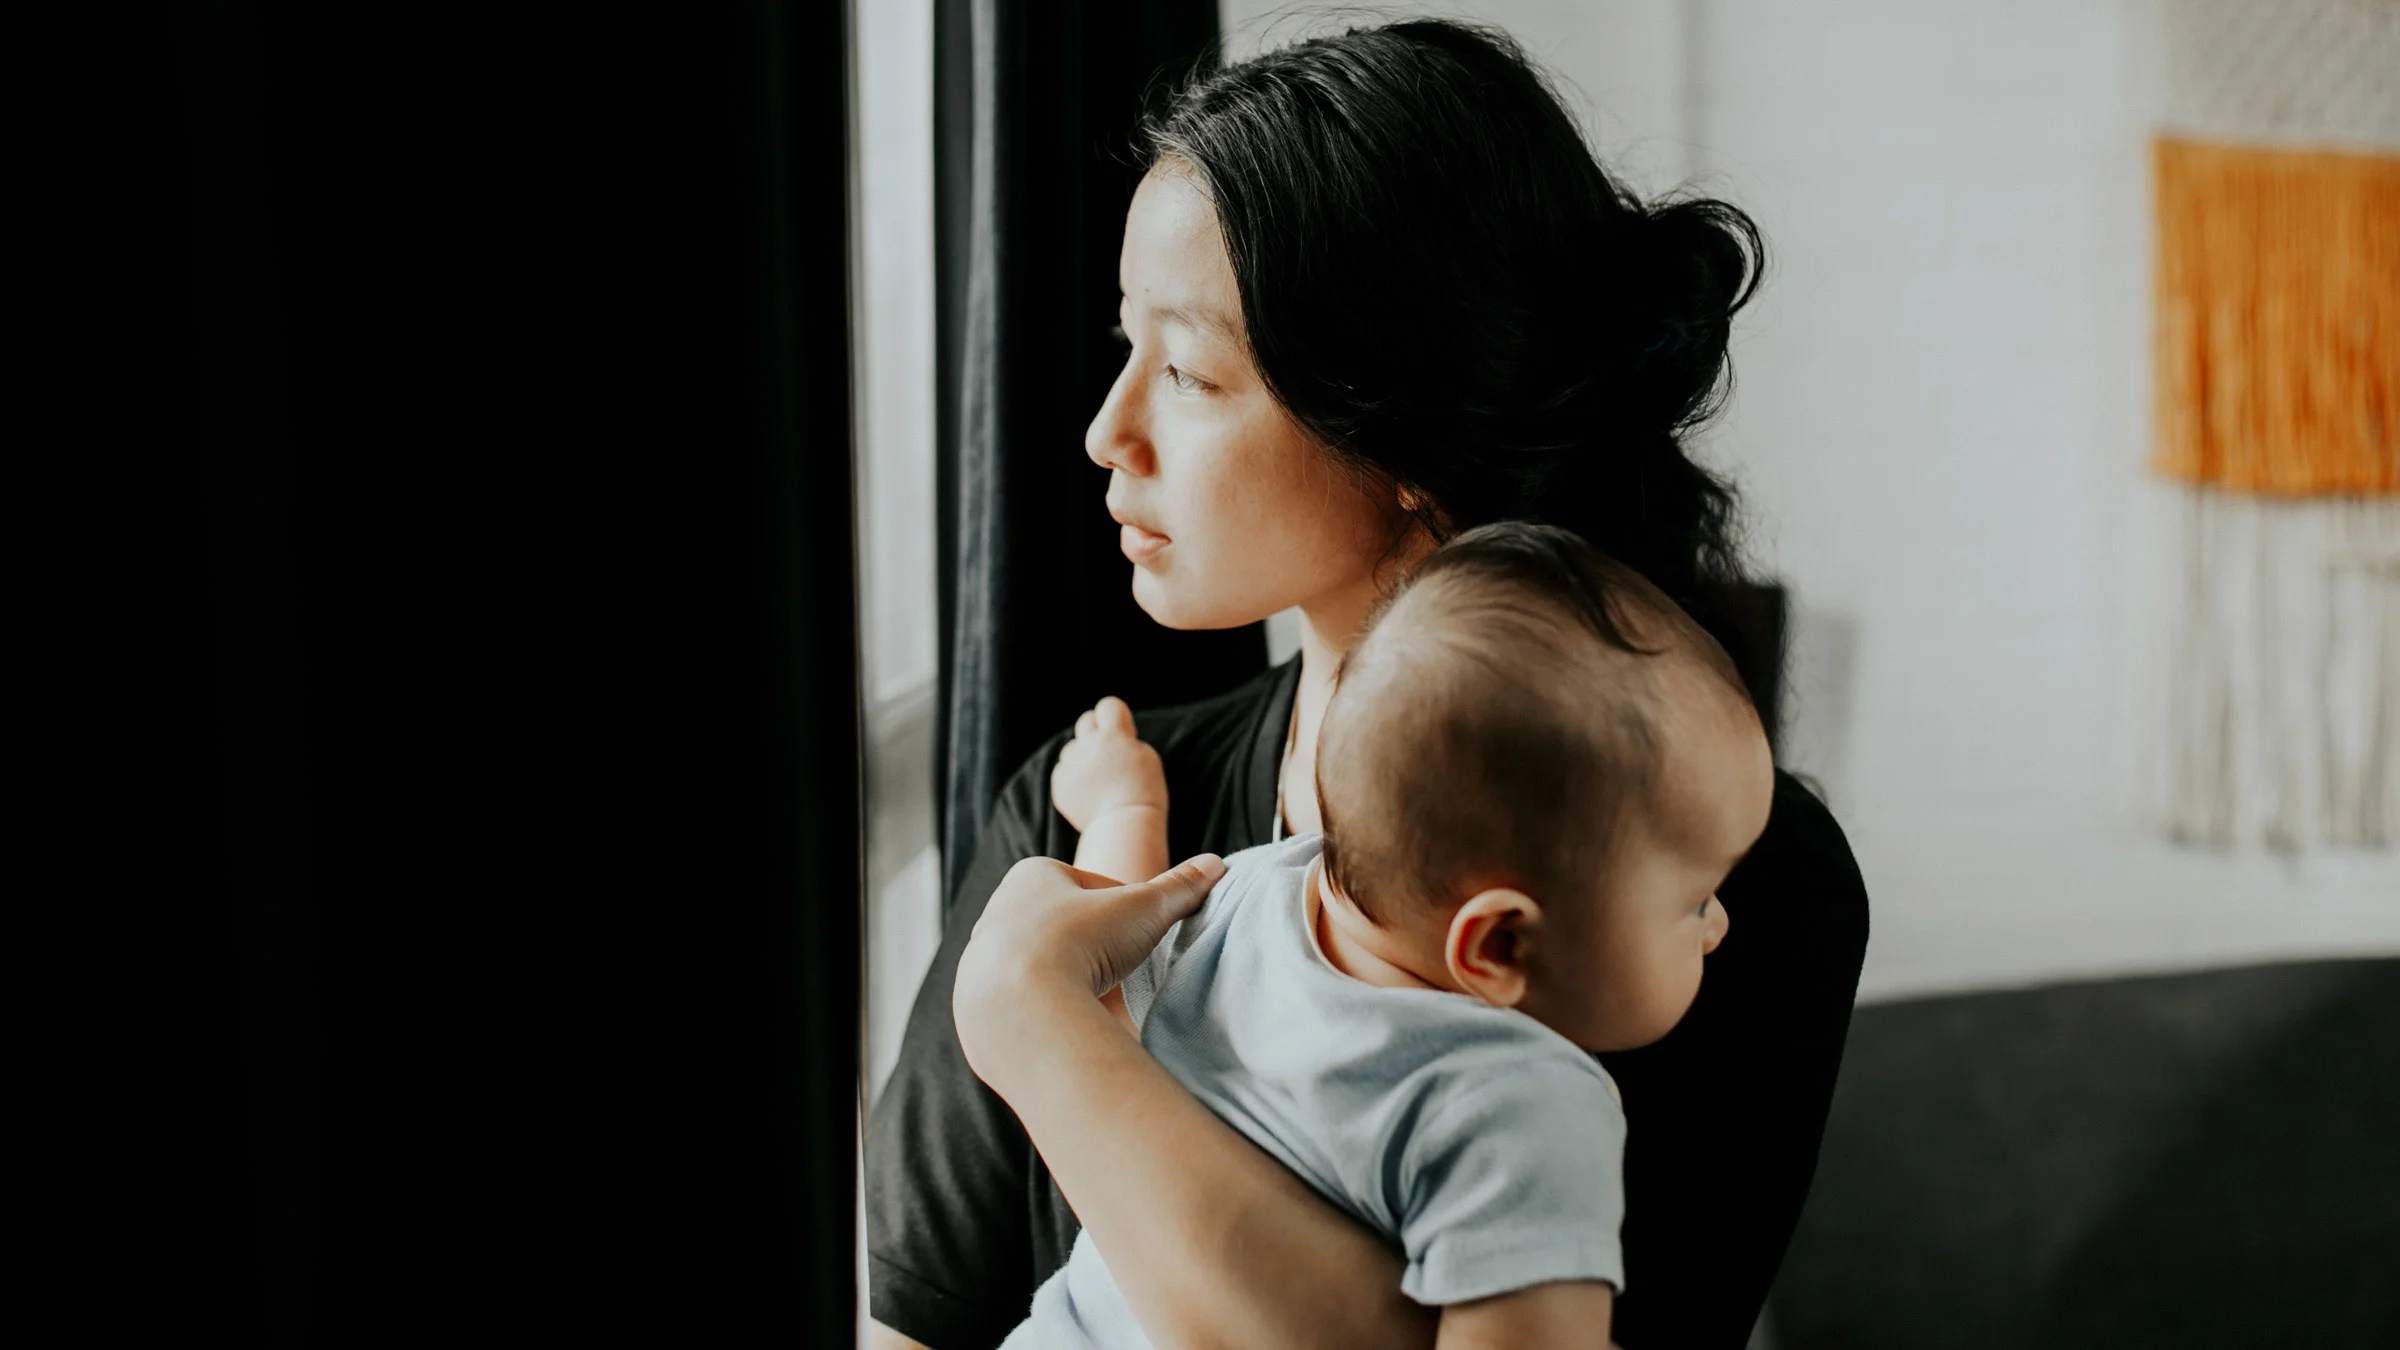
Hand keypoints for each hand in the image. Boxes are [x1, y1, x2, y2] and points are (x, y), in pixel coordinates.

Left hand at [953, 854, 1223, 1087]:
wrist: (1022, 1010)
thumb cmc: (1082, 944)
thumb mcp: (1144, 909)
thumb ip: (1180, 886)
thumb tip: (1217, 864)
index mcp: (1031, 875)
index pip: (1087, 885)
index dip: (1120, 908)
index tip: (1137, 932)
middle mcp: (996, 912)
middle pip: (1058, 925)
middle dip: (1088, 944)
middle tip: (1118, 968)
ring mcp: (979, 960)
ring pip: (1034, 965)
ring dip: (1062, 979)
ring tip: (1094, 1001)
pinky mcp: (972, 1004)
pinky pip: (1016, 1005)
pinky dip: (1041, 1013)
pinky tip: (1066, 1025)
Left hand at [1050, 696, 1167, 831]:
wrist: (1125, 825)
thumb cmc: (1143, 791)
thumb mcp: (1144, 756)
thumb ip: (1123, 739)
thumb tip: (1106, 733)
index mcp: (1114, 736)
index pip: (1108, 706)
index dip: (1114, 716)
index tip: (1121, 731)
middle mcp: (1089, 746)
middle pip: (1086, 721)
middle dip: (1096, 730)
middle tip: (1107, 749)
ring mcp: (1072, 765)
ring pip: (1072, 748)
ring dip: (1084, 757)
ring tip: (1100, 779)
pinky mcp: (1060, 784)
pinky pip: (1064, 771)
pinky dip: (1074, 779)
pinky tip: (1090, 794)